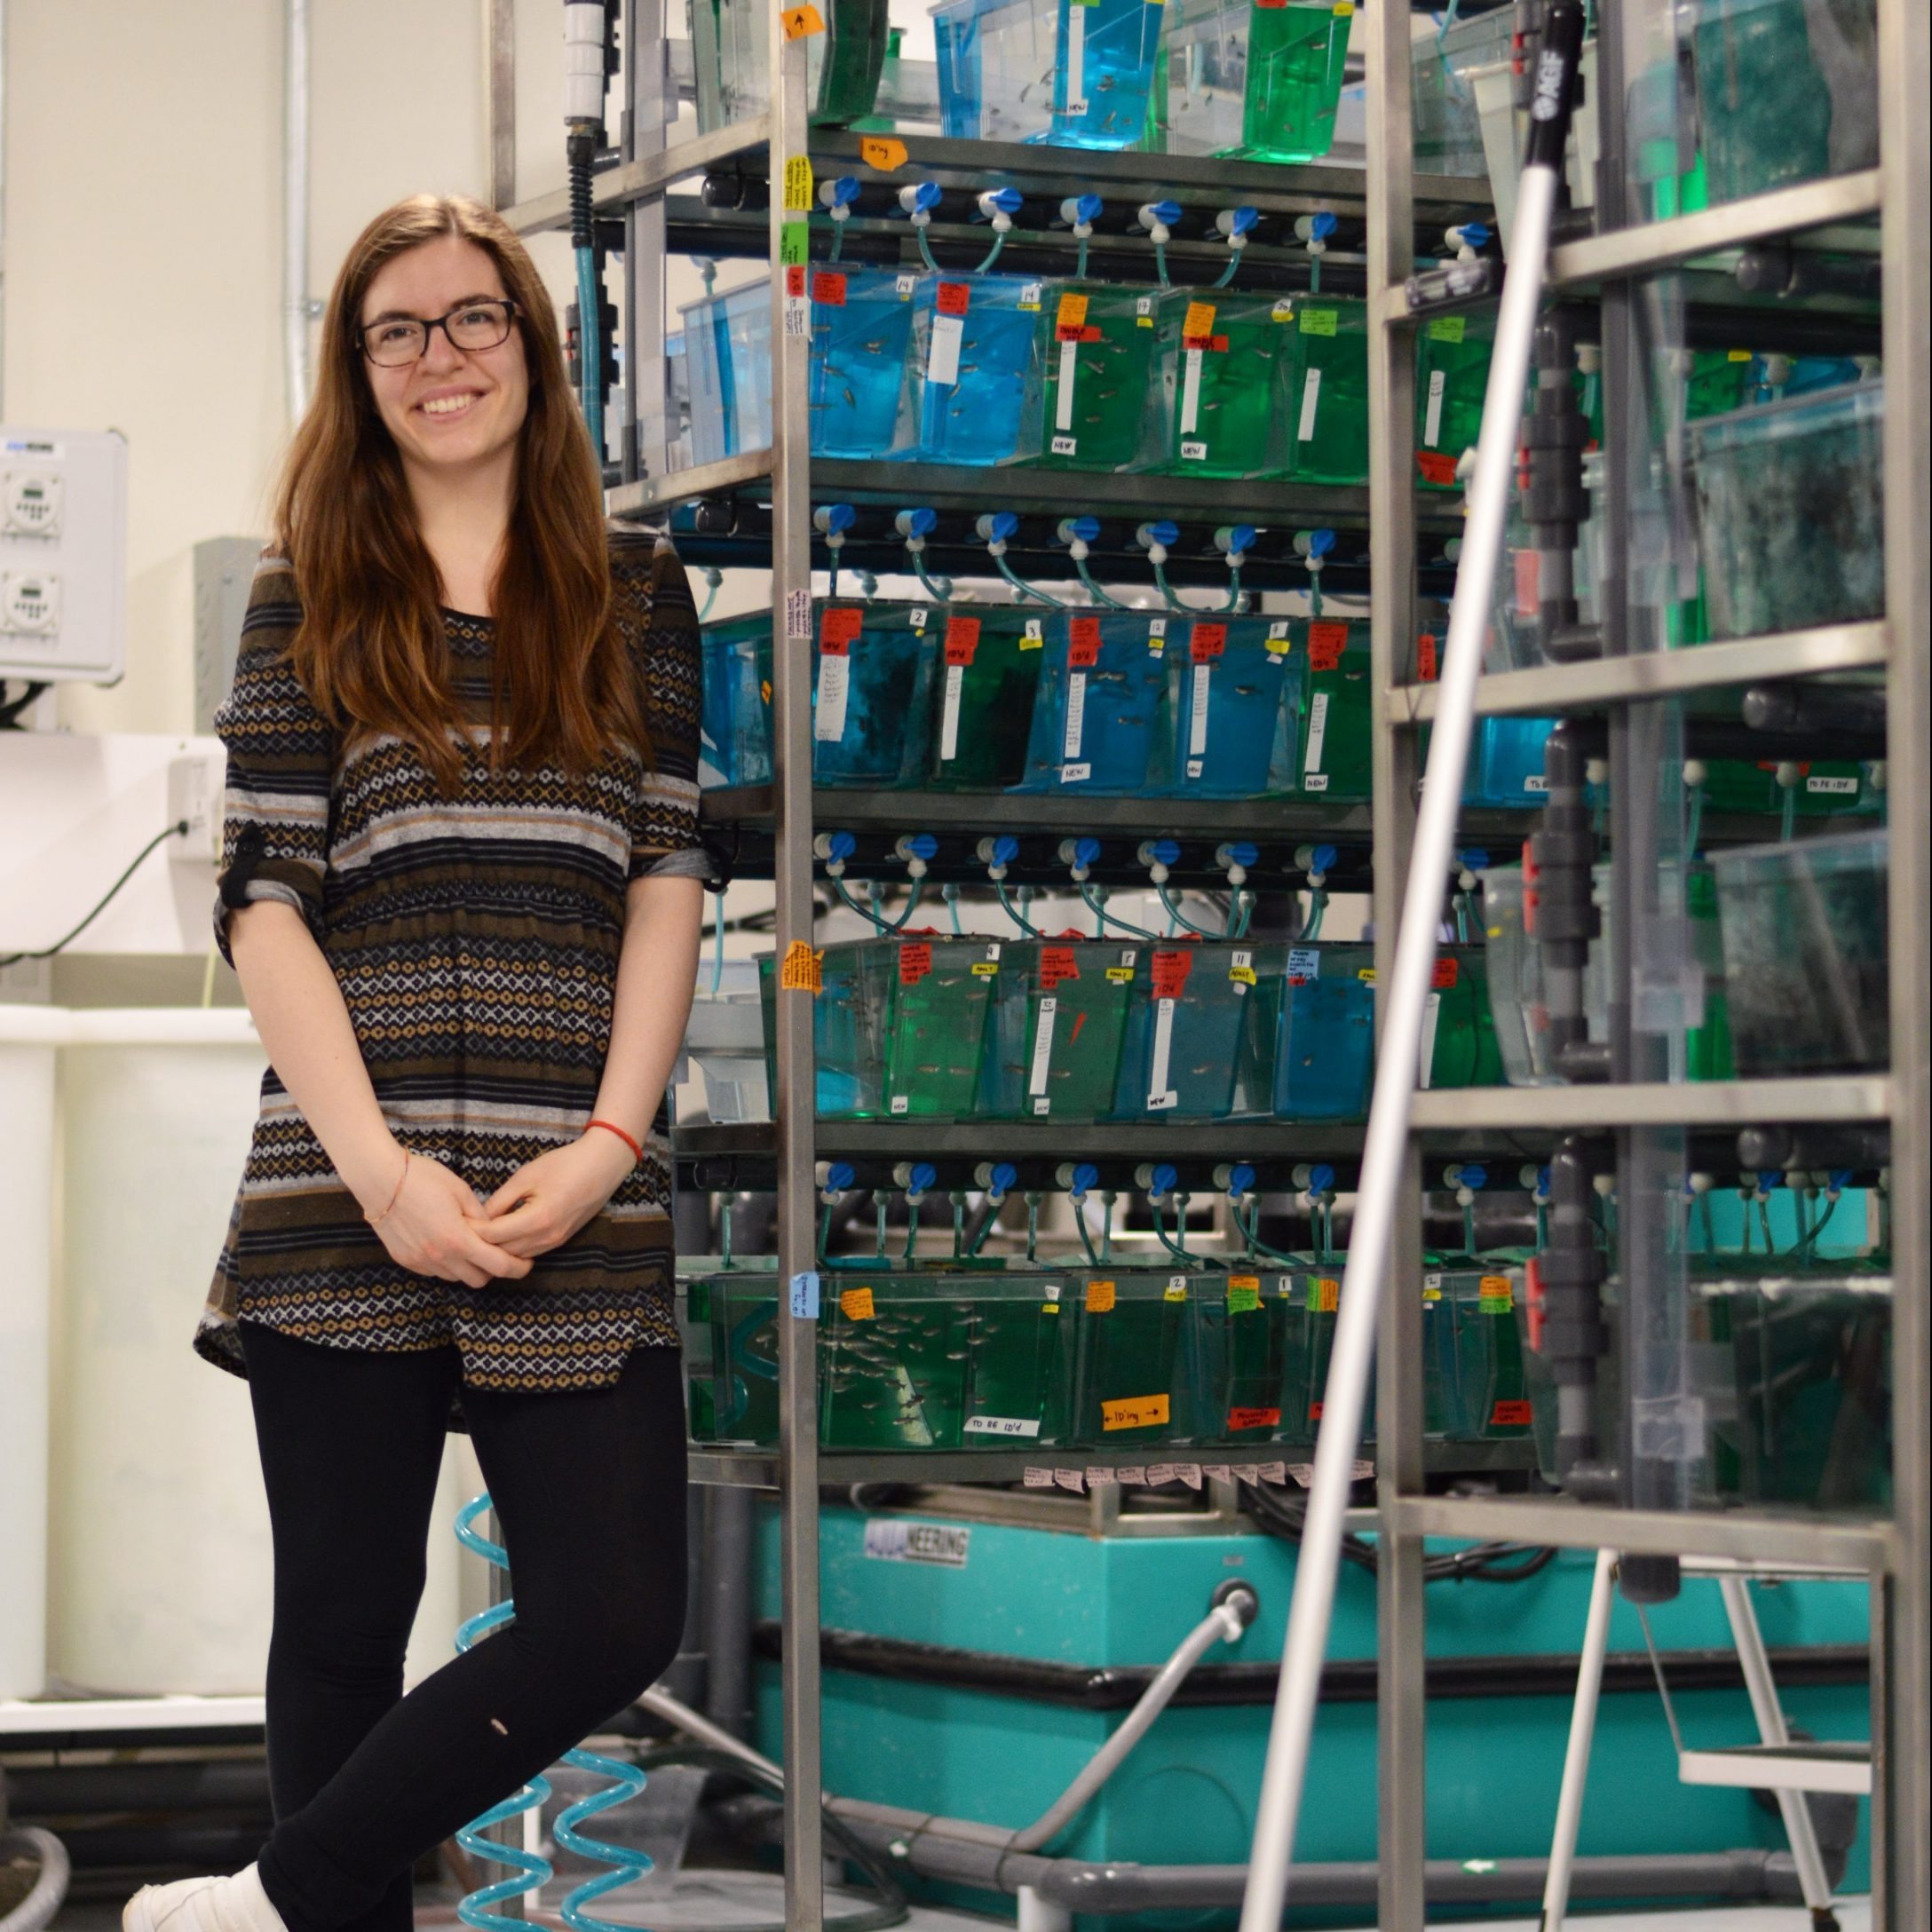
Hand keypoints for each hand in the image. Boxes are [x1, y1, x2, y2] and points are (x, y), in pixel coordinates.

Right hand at [366, 1150, 533, 1288]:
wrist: (379, 1180)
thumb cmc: (423, 1178)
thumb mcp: (461, 1191)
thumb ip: (482, 1216)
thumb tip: (495, 1232)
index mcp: (458, 1240)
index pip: (498, 1266)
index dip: (518, 1268)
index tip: (526, 1262)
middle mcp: (439, 1258)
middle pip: (479, 1280)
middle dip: (493, 1270)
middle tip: (499, 1253)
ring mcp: (421, 1262)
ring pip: (456, 1278)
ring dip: (468, 1267)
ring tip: (470, 1246)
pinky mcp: (406, 1261)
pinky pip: (435, 1272)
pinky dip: (447, 1264)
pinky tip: (446, 1244)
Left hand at [472, 1133, 636, 1261]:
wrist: (602, 1166)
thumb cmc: (564, 1165)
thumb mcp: (526, 1176)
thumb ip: (501, 1199)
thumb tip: (480, 1217)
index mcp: (537, 1219)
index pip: (494, 1235)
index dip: (473, 1230)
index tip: (459, 1222)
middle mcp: (547, 1237)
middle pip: (503, 1251)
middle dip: (482, 1243)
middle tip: (463, 1231)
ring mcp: (555, 1241)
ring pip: (516, 1256)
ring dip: (498, 1249)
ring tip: (481, 1234)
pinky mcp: (560, 1240)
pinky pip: (530, 1252)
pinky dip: (514, 1248)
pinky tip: (504, 1235)